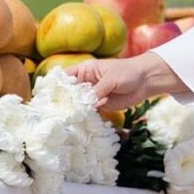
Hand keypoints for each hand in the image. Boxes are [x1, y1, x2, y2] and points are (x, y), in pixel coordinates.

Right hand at [66, 52, 185, 110]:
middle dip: (64, 102)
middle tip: (55, 112)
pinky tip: (81, 122)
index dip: (56, 85)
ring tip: (66, 120)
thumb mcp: (110, 79)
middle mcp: (85, 83)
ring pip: (79, 105)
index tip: (47, 96)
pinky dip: (86, 117)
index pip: (65, 77)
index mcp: (84, 71)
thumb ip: (97, 91)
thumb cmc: (127, 72)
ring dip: (75, 111)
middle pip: (70, 93)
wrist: (145, 81)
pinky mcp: (101, 106)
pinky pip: (90, 113)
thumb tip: (85, 104)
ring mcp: (92, 95)